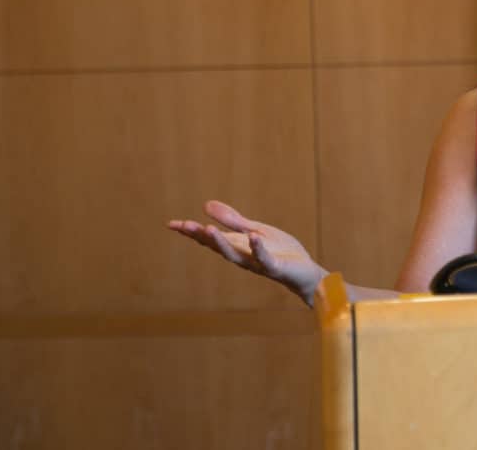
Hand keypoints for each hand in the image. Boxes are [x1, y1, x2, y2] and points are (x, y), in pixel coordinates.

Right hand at [167, 200, 328, 306]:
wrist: (305, 272)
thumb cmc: (280, 251)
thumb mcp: (255, 230)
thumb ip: (233, 221)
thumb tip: (205, 205)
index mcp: (237, 246)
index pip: (210, 238)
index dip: (192, 232)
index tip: (172, 224)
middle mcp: (243, 256)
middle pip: (217, 247)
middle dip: (200, 236)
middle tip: (183, 226)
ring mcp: (258, 263)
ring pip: (235, 255)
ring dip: (221, 243)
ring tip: (208, 229)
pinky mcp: (275, 267)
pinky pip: (265, 258)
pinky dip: (258, 248)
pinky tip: (253, 236)